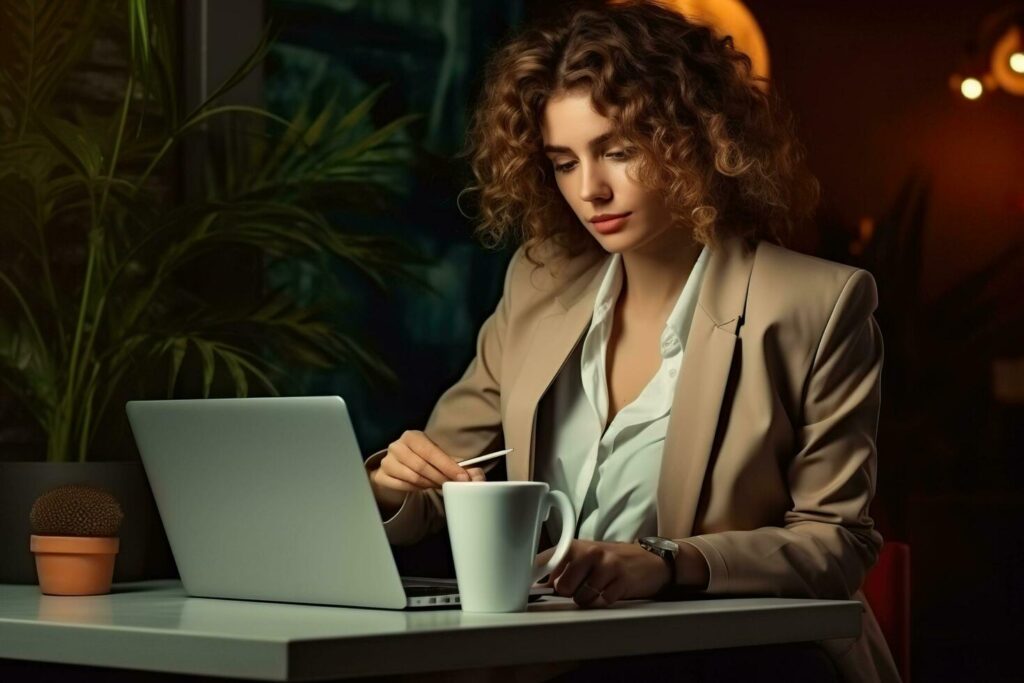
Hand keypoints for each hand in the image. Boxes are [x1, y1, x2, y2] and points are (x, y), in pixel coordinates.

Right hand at [370, 430, 485, 494]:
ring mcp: (387, 461)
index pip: (431, 452)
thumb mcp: (441, 458)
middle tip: (453, 486)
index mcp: (412, 436)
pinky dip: (416, 489)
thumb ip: (461, 466)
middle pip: (421, 466)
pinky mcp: (381, 476)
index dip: (448, 466)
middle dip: (441, 478)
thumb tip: (477, 477)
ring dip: (429, 484)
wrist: (399, 465)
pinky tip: (423, 486)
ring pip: (412, 478)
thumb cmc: (424, 459)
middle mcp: (396, 446)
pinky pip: (401, 486)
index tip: (462, 478)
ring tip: (440, 485)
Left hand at [534, 539, 670, 607]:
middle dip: (569, 592)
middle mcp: (589, 552)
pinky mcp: (621, 581)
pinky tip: (609, 591)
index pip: (545, 562)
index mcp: (574, 545)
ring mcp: (606, 565)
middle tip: (580, 586)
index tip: (528, 589)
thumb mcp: (585, 556)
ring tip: (597, 588)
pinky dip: (602, 601)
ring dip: (587, 599)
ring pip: (581, 597)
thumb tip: (537, 586)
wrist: (650, 560)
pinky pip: (600, 602)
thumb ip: (562, 568)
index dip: (535, 578)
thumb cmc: (611, 559)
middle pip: (562, 586)